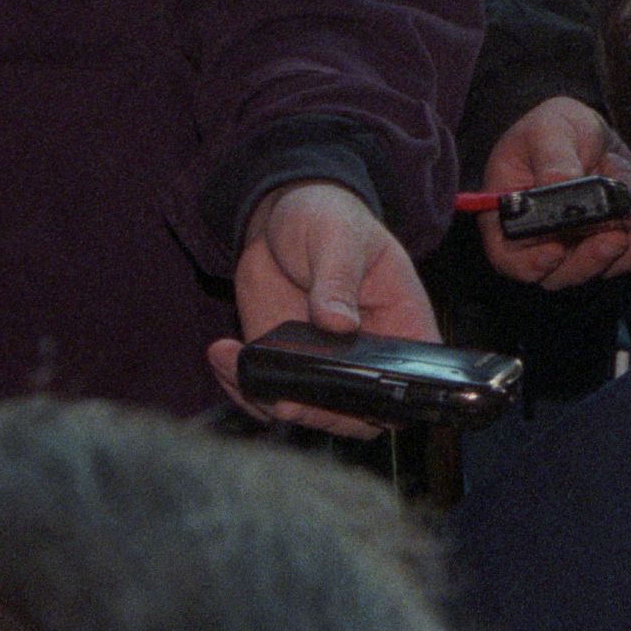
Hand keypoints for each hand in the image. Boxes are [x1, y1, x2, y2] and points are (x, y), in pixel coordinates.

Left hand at [215, 182, 444, 437]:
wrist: (281, 216)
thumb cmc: (330, 218)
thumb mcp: (339, 239)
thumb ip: (339, 280)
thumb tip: (339, 323)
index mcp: (402, 327)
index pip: (408, 382)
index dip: (387, 404)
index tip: (353, 403)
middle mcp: (366, 357)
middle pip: (355, 413)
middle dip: (318, 414)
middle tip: (283, 400)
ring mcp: (322, 365)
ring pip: (305, 410)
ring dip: (266, 400)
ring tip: (235, 363)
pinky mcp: (282, 363)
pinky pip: (265, 392)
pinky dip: (239, 384)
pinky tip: (222, 354)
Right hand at [476, 96, 630, 288]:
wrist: (587, 131)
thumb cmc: (553, 129)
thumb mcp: (547, 131)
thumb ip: (552, 159)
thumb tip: (559, 184)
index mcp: (509, 218)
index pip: (509, 258)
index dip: (531, 263)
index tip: (555, 250)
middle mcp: (539, 242)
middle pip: (559, 273)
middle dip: (589, 260)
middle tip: (613, 238)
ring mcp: (576, 247)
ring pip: (599, 268)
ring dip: (626, 252)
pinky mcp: (609, 241)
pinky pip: (628, 254)